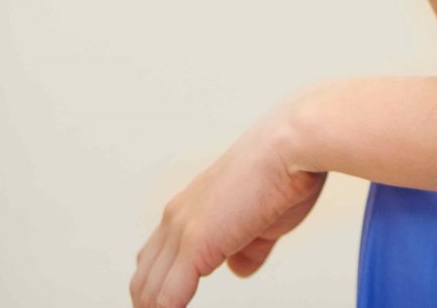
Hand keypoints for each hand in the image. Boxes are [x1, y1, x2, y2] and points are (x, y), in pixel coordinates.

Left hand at [128, 100, 327, 307]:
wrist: (292, 145)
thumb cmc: (286, 172)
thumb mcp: (264, 221)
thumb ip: (249, 247)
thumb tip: (238, 268)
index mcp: (190, 210)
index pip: (155, 259)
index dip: (157, 290)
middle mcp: (177, 218)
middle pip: (143, 279)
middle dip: (150, 305)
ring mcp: (182, 231)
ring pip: (147, 291)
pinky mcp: (196, 244)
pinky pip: (167, 298)